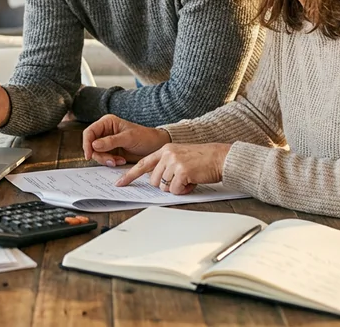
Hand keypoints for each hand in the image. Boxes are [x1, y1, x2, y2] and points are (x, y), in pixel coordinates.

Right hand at [82, 114, 170, 166]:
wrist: (155, 147)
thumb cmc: (144, 137)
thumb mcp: (128, 138)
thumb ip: (110, 141)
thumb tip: (94, 145)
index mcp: (107, 122)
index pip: (89, 132)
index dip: (87, 143)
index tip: (89, 155)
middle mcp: (105, 132)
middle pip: (91, 145)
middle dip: (100, 155)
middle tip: (111, 161)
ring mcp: (107, 142)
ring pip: (96, 153)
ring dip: (106, 160)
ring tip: (119, 161)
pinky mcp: (111, 151)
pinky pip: (104, 159)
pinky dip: (111, 162)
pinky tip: (121, 161)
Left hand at [114, 143, 231, 194]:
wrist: (220, 157)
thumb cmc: (203, 160)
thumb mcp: (180, 156)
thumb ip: (166, 165)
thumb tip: (156, 181)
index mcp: (165, 149)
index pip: (142, 164)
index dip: (130, 175)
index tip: (119, 183)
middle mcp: (167, 154)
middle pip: (154, 181)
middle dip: (166, 186)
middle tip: (181, 180)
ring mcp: (174, 162)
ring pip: (164, 187)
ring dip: (177, 188)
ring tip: (189, 179)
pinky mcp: (182, 171)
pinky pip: (176, 190)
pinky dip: (184, 190)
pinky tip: (193, 182)